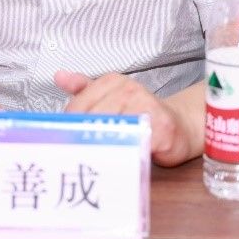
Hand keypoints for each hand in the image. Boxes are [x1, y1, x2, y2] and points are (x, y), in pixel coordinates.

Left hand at [56, 70, 196, 166]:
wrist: (179, 124)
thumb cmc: (141, 112)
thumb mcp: (110, 96)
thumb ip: (83, 89)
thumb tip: (59, 76)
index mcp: (112, 82)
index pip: (79, 105)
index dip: (70, 127)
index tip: (66, 142)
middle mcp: (129, 90)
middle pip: (94, 118)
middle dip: (84, 138)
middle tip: (77, 155)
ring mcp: (147, 107)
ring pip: (114, 130)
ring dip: (103, 148)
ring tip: (95, 160)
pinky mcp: (162, 128)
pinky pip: (137, 143)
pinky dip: (126, 154)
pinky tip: (119, 161)